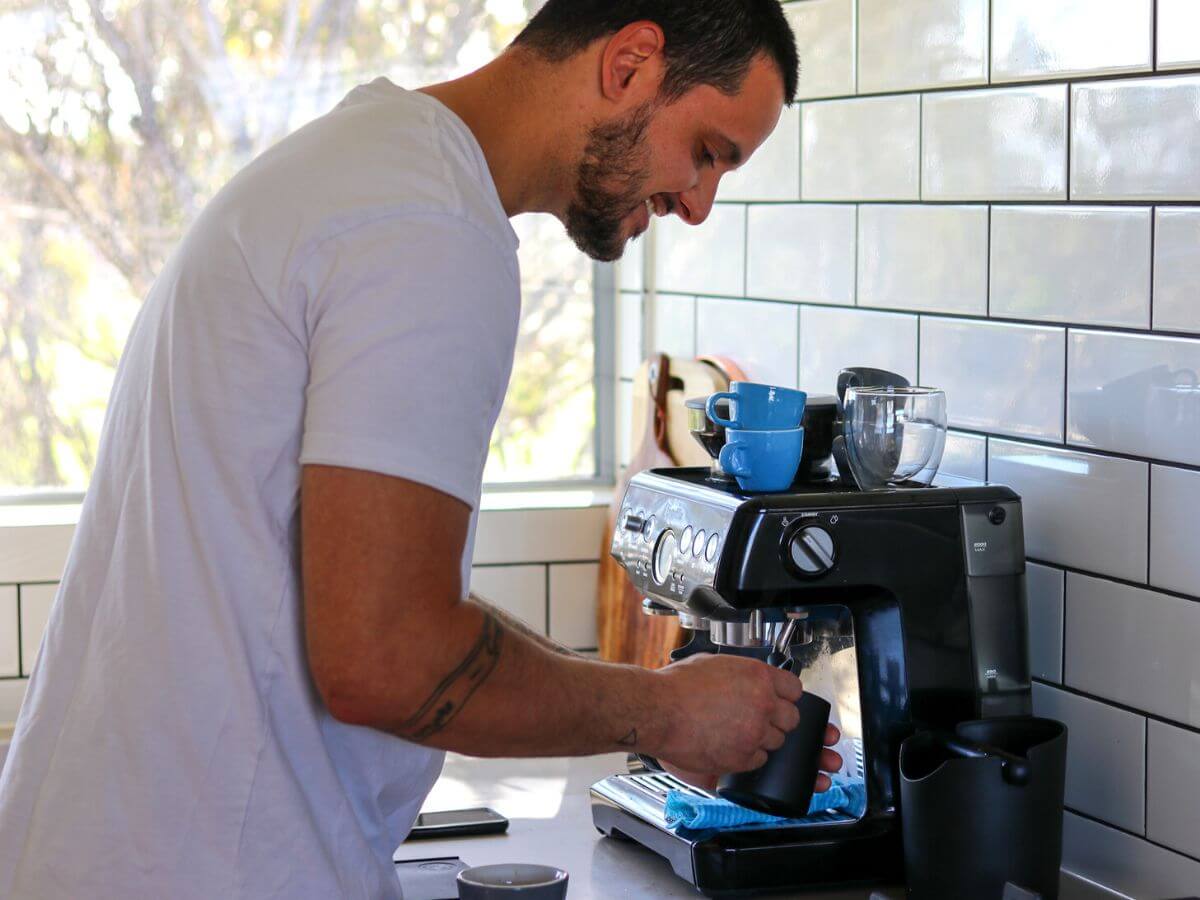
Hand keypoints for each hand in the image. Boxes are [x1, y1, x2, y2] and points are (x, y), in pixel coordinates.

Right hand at [648, 654, 803, 775]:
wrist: (657, 710)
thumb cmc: (677, 686)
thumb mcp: (715, 664)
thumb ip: (742, 674)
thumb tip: (751, 680)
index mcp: (758, 676)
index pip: (794, 689)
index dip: (785, 696)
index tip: (778, 700)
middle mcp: (763, 703)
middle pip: (791, 718)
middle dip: (778, 720)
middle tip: (758, 719)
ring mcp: (754, 732)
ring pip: (776, 741)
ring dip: (762, 739)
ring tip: (737, 732)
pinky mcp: (743, 757)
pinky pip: (759, 760)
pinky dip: (748, 755)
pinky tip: (729, 745)